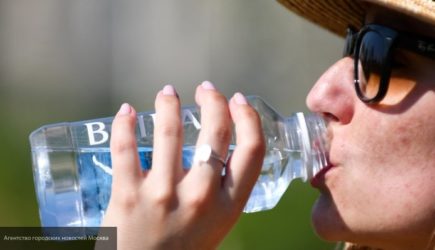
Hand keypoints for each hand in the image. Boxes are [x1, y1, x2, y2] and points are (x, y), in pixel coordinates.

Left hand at [100, 82, 264, 249]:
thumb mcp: (217, 226)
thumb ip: (223, 191)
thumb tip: (221, 150)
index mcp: (229, 206)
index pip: (253, 151)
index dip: (249, 118)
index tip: (239, 100)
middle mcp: (201, 197)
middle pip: (215, 134)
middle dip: (213, 102)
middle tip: (206, 89)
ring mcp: (162, 194)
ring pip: (169, 132)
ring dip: (169, 104)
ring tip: (167, 93)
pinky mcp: (127, 195)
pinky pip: (125, 148)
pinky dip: (124, 123)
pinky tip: (126, 111)